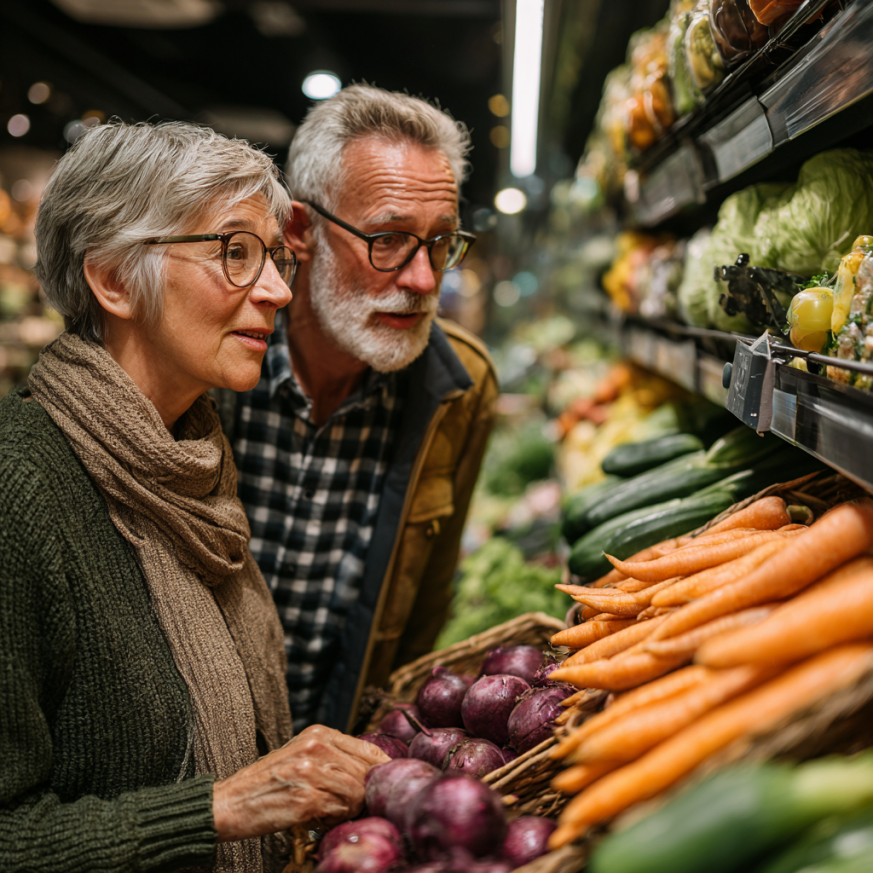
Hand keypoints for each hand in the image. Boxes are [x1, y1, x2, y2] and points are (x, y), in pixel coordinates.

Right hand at [212, 725, 388, 841]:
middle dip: (365, 794)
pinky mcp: (306, 798)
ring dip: (349, 809)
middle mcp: (317, 746)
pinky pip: (340, 811)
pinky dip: (334, 819)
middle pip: (367, 773)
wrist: (229, 803)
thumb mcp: (302, 756)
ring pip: (357, 793)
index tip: (382, 787)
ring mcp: (312, 771)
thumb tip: (374, 773)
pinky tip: (318, 819)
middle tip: (351, 807)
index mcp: (319, 733)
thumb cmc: (267, 783)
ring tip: (329, 812)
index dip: (382, 771)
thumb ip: (334, 758)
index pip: (370, 750)